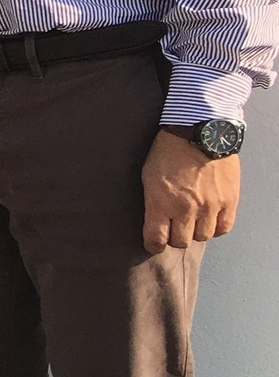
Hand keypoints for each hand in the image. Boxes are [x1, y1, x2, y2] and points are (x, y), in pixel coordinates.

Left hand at [142, 130, 240, 253]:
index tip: (153, 244)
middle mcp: (186, 208)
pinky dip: (216, 227)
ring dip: (195, 232)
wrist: (200, 131)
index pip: (156, 239)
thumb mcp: (148, 174)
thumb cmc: (168, 150)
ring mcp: (210, 206)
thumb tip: (155, 219)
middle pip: (180, 241)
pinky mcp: (229, 201)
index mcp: (162, 201)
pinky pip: (224, 227)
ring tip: (191, 221)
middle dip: (174, 238)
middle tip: (173, 229)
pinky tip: (209, 219)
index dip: (153, 245)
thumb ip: (153, 200)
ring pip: (203, 236)